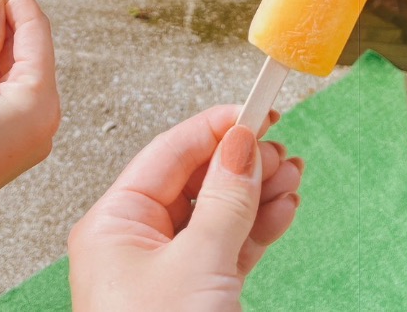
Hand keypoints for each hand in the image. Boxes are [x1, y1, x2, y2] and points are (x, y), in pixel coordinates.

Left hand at [68, 106, 301, 311]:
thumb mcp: (199, 263)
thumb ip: (225, 199)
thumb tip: (241, 143)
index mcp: (114, 223)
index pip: (168, 153)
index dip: (215, 129)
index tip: (256, 112)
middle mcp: (135, 242)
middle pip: (194, 180)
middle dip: (241, 163)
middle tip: (280, 148)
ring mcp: (164, 271)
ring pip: (216, 213)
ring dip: (256, 193)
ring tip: (292, 174)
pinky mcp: (193, 296)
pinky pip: (226, 247)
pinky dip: (257, 228)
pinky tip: (283, 208)